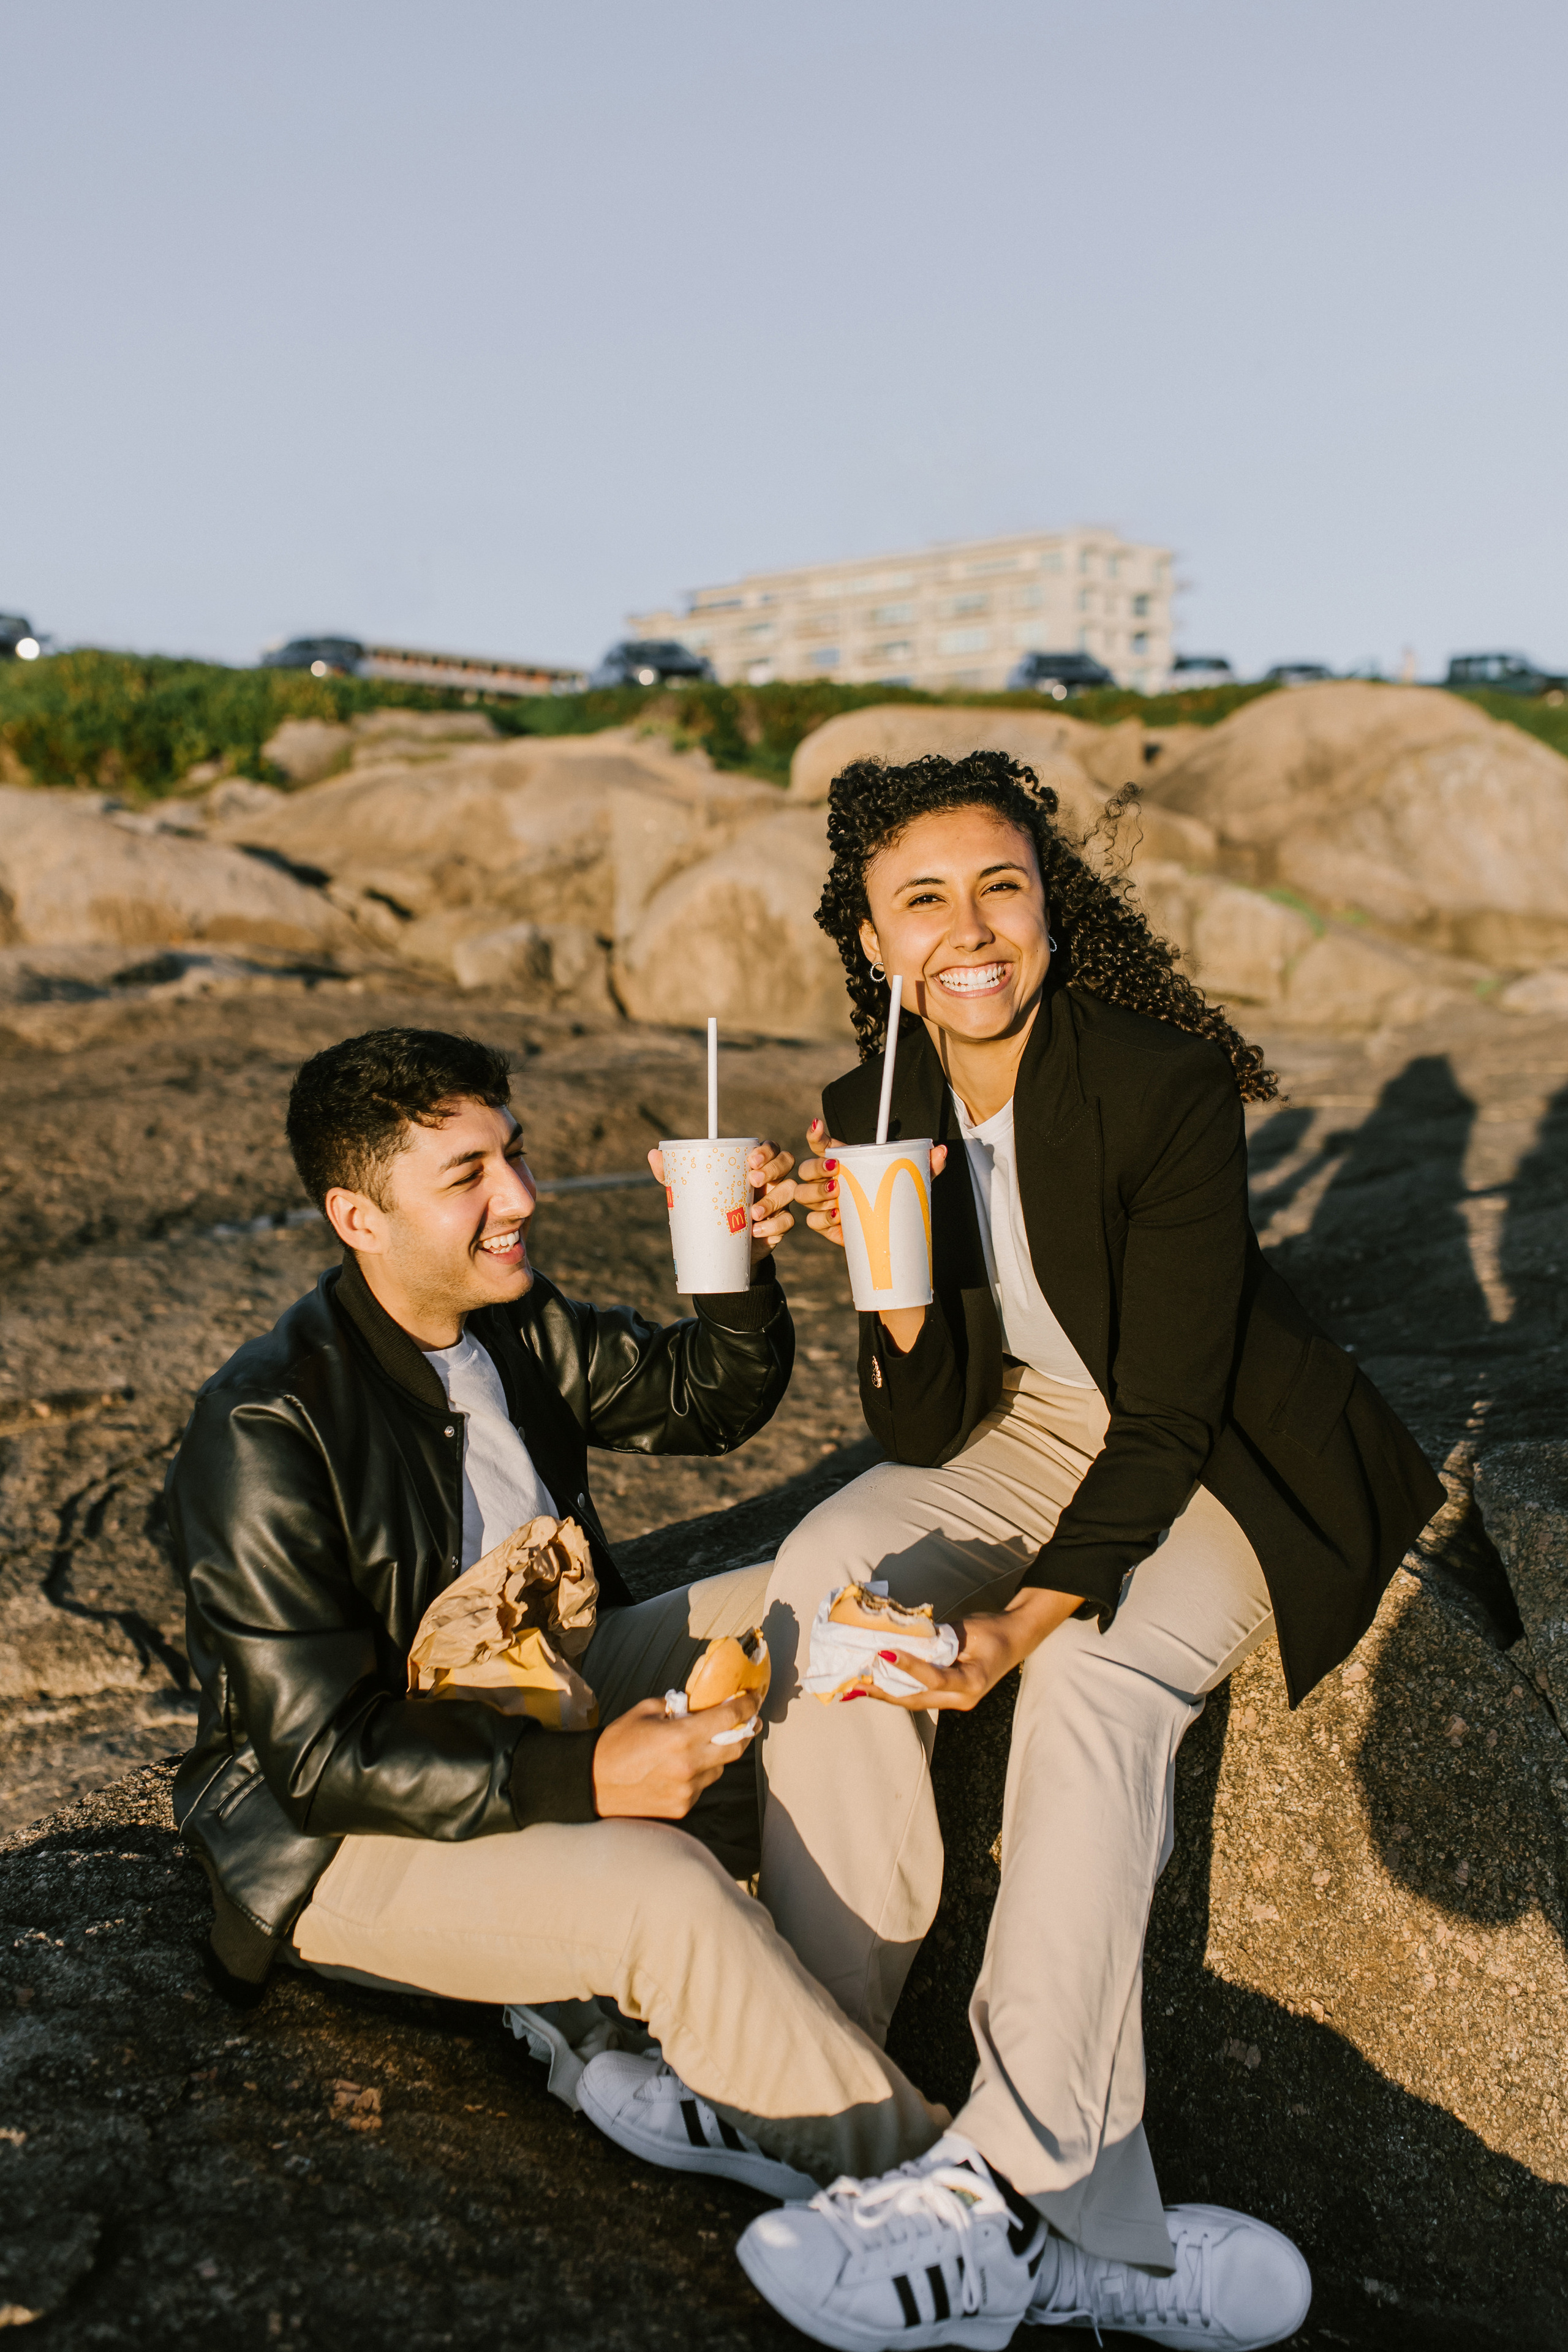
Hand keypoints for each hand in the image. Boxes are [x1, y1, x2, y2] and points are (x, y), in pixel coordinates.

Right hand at [591, 1691, 761, 1818]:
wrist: (592, 1783)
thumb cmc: (616, 1743)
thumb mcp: (645, 1711)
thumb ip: (676, 1706)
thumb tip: (699, 1704)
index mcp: (681, 1737)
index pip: (729, 1718)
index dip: (747, 1706)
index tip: (754, 1700)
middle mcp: (690, 1766)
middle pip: (735, 1747)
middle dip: (742, 1732)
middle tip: (744, 1721)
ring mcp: (688, 1791)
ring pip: (719, 1769)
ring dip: (716, 1755)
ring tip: (697, 1747)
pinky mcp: (682, 1808)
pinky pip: (703, 1786)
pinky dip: (699, 1774)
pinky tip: (680, 1769)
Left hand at [646, 1140, 795, 1267]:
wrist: (723, 1248)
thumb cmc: (710, 1208)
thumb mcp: (692, 1191)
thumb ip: (673, 1173)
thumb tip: (653, 1154)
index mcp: (754, 1165)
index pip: (770, 1148)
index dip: (766, 1150)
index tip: (750, 1160)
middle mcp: (771, 1179)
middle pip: (786, 1162)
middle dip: (773, 1169)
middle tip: (752, 1180)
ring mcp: (779, 1201)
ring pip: (789, 1191)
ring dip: (773, 1200)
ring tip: (752, 1214)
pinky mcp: (780, 1225)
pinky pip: (787, 1222)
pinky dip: (774, 1226)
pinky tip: (757, 1231)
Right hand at [798, 1120, 947, 1353]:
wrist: (890, 1232)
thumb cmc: (894, 1196)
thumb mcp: (910, 1179)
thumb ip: (925, 1165)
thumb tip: (942, 1151)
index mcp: (843, 1161)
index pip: (821, 1144)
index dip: (815, 1134)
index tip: (819, 1125)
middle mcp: (827, 1180)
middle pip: (806, 1170)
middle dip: (816, 1170)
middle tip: (836, 1172)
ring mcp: (823, 1204)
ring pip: (804, 1195)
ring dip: (818, 1194)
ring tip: (838, 1196)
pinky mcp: (826, 1226)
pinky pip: (813, 1222)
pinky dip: (822, 1219)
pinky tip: (837, 1218)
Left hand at [855, 1587, 1082, 1714]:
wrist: (1015, 1639)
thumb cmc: (992, 1630)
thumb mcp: (966, 1630)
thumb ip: (937, 1639)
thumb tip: (903, 1639)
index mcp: (972, 1682)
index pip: (934, 1679)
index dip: (908, 1667)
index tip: (884, 1653)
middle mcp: (962, 1699)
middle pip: (917, 1698)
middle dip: (884, 1690)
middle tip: (856, 1680)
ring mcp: (955, 1702)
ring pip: (914, 1701)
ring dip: (885, 1693)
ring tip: (857, 1687)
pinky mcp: (948, 1697)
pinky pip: (918, 1695)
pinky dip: (896, 1689)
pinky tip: (875, 1685)